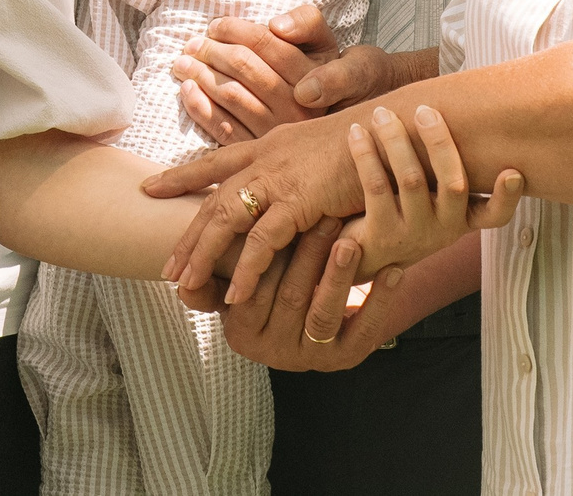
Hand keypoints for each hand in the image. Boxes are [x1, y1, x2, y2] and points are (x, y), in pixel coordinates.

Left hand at [144, 111, 367, 304]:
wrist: (398, 128)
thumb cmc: (371, 144)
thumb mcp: (324, 159)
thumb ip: (303, 181)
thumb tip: (295, 206)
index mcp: (271, 144)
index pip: (215, 160)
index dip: (182, 175)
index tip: (150, 188)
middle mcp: (268, 156)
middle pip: (214, 198)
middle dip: (187, 234)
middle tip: (165, 266)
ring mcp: (280, 175)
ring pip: (226, 218)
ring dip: (204, 255)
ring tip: (185, 287)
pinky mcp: (300, 197)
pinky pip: (263, 240)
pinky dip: (247, 269)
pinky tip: (235, 294)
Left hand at [172, 6, 395, 141]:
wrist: (365, 129)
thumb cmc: (343, 78)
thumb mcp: (332, 41)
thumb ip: (308, 24)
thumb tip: (277, 26)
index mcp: (316, 74)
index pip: (269, 44)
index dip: (237, 30)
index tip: (216, 25)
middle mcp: (300, 108)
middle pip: (245, 69)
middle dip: (213, 51)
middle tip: (194, 43)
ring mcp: (282, 134)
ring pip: (231, 97)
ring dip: (200, 76)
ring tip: (182, 62)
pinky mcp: (265, 155)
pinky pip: (225, 130)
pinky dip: (201, 109)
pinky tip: (189, 92)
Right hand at [204, 216, 405, 371]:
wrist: (310, 315)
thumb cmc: (265, 285)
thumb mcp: (235, 285)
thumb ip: (209, 279)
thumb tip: (175, 283)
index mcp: (241, 331)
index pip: (250, 290)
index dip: (263, 256)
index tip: (282, 220)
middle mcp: (273, 350)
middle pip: (288, 296)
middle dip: (305, 255)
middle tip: (324, 217)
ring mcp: (312, 355)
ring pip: (323, 313)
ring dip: (338, 275)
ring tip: (352, 242)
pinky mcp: (347, 357)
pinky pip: (366, 329)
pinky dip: (381, 298)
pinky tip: (397, 272)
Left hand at [339, 104, 523, 277]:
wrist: (363, 256)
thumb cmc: (402, 213)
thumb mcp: (431, 202)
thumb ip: (444, 173)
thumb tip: (448, 113)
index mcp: (461, 219)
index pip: (494, 216)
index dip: (507, 196)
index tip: (513, 172)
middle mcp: (444, 230)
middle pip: (454, 184)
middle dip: (440, 142)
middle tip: (425, 110)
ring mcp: (414, 234)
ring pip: (411, 179)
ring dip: (396, 140)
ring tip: (383, 114)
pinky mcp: (382, 234)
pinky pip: (376, 185)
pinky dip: (366, 154)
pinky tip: (357, 132)